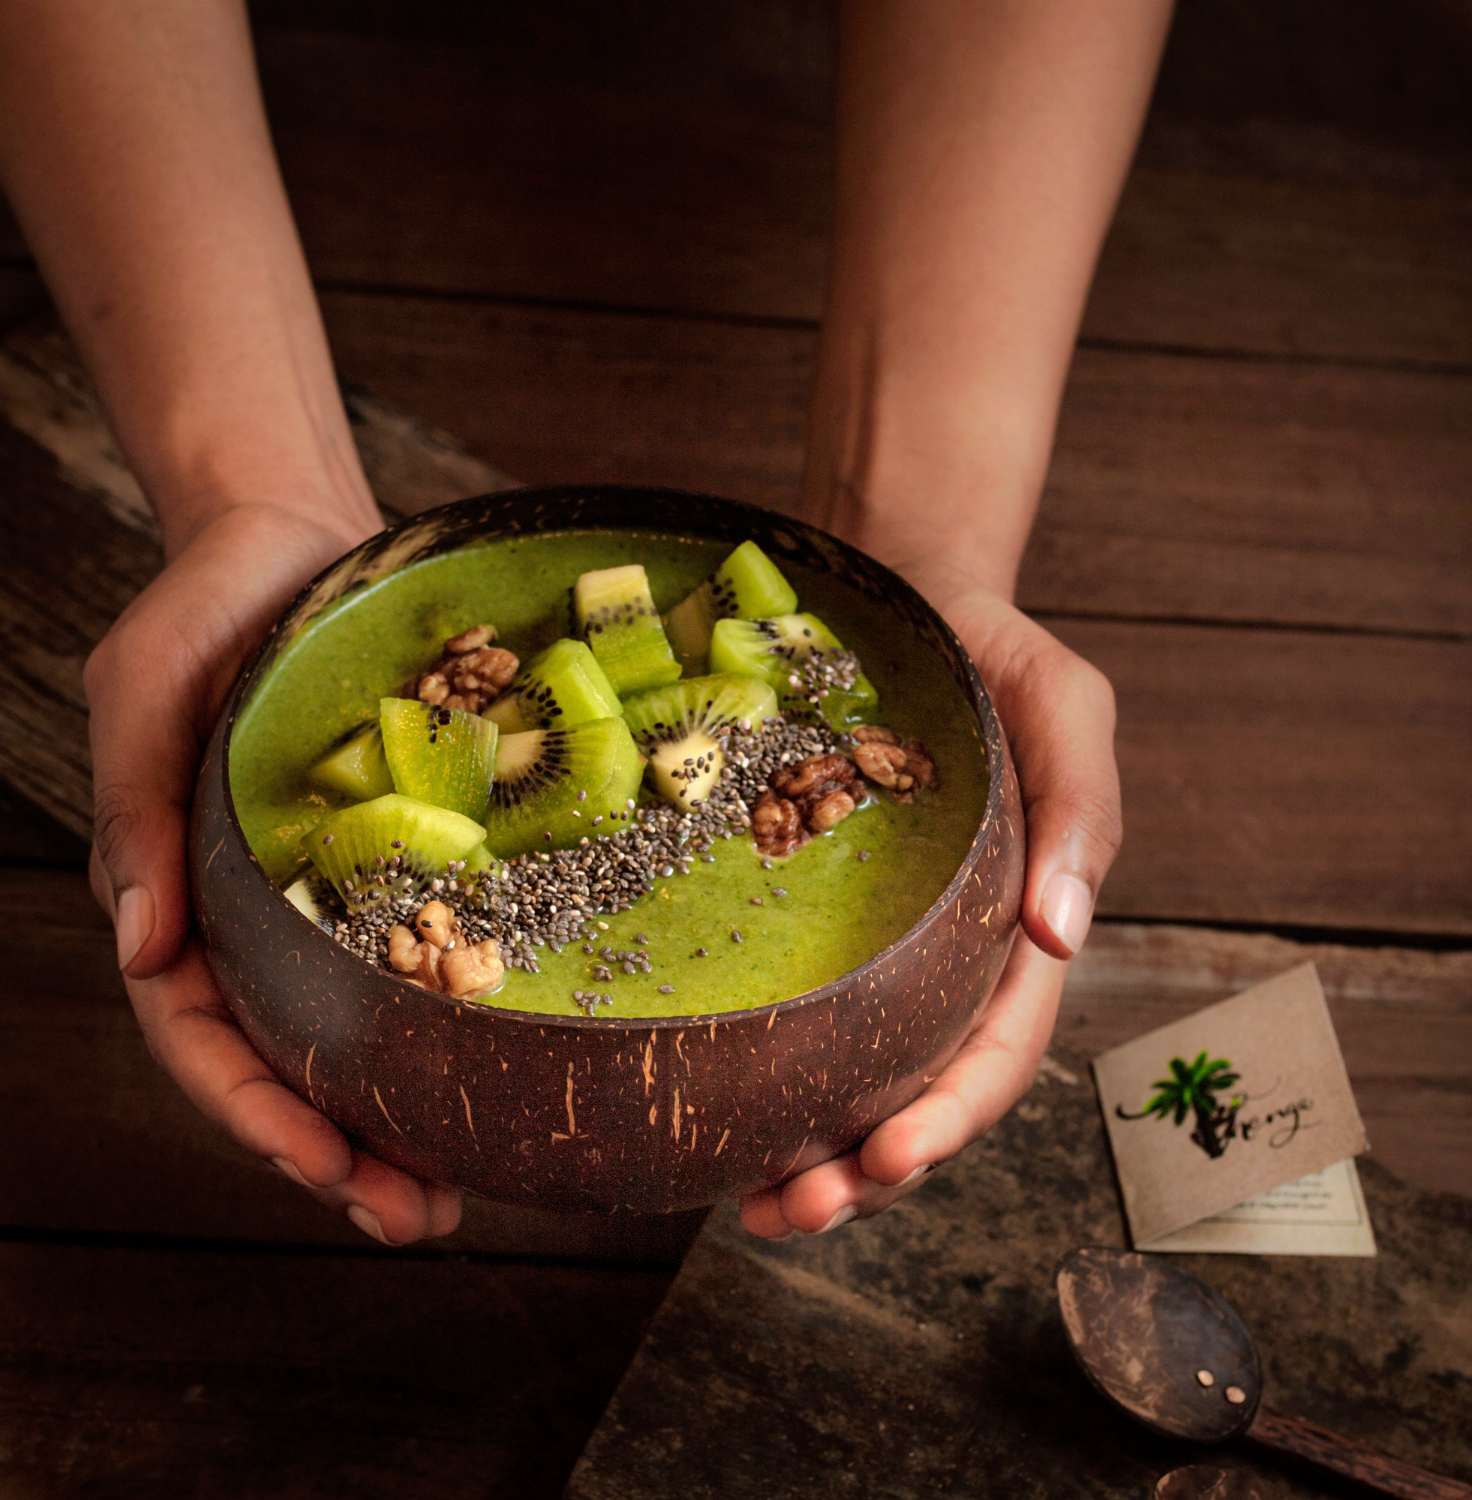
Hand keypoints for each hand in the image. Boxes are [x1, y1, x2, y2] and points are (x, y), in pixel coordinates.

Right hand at [85, 502, 462, 1244]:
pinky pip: (424, 949)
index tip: (323, 1167)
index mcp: (183, 888)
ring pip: (357, 1027)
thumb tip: (140, 946)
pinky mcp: (406, 853)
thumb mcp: (142, 690)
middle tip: (416, 1219)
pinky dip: (448, 1020)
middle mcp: (257, 908)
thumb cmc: (205, 605)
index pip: (202, 1031)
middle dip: (339, 1150)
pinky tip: (501, 1068)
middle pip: (287, 1057)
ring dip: (400, 1116)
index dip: (254, 1108)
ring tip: (462, 1194)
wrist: (297, 538)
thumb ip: (134, 809)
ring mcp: (331, 889)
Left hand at [739, 580, 1120, 1237]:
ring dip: (810, 1152)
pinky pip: (794, 1008)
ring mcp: (877, 943)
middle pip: (917, 1088)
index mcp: (1013, 925)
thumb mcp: (1065, 705)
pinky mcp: (811, 915)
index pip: (997, 1048)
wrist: (904, 603)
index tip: (890, 1160)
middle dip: (867, 1168)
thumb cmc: (993, 654)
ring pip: (852, 1073)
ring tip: (750, 1205)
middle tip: (796, 1212)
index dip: (951, 1115)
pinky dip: (762, 1071)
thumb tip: (1062, 934)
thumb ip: (1083, 808)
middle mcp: (945, 954)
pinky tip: (713, 1109)